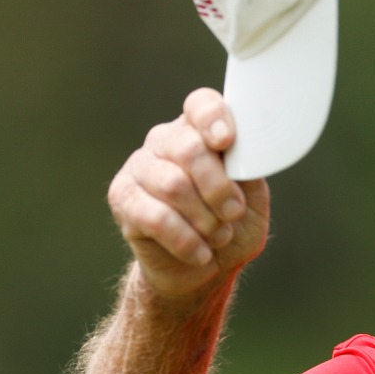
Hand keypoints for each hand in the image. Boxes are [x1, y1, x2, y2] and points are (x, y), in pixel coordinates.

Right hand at [108, 89, 270, 299]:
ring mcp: (139, 167)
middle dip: (219, 187)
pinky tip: (201, 253)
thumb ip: (250, 169)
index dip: (213, 119)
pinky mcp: (122, 198)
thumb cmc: (230, 224)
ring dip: (206, 219)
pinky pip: (156, 217)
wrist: (202, 268)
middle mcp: (165, 141)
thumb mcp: (252, 196)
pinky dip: (186, 240)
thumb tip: (249, 154)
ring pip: (174, 185)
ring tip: (219, 236)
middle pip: (189, 148)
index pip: (200, 105)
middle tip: (234, 213)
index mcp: (199, 131)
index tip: (226, 142)